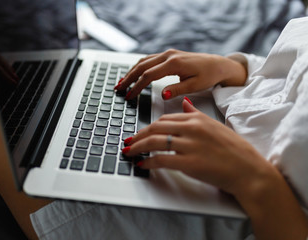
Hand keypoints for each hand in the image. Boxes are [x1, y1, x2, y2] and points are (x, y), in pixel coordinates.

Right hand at [115, 49, 246, 99]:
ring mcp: (168, 54)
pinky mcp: (169, 55)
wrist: (218, 64)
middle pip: (141, 66)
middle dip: (128, 78)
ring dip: (131, 71)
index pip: (149, 75)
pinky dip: (139, 67)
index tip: (129, 96)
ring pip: (143, 61)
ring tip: (122, 82)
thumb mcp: (195, 85)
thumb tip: (162, 94)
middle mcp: (168, 56)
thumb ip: (177, 90)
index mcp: (174, 63)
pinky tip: (134, 73)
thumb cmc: (208, 75)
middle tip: (118, 88)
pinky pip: (149, 59)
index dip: (136, 86)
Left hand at [123, 97, 270, 196]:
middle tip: (128, 141)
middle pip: (155, 128)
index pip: (164, 119)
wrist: (248, 169)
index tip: (140, 132)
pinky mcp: (189, 163)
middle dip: (138, 136)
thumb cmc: (233, 149)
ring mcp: (190, 145)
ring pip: (154, 142)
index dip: (148, 126)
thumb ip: (195, 114)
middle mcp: (191, 129)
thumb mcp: (213, 125)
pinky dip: (149, 162)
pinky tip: (142, 165)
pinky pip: (162, 160)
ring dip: (138, 148)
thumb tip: (183, 103)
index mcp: (196, 119)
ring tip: (129, 152)